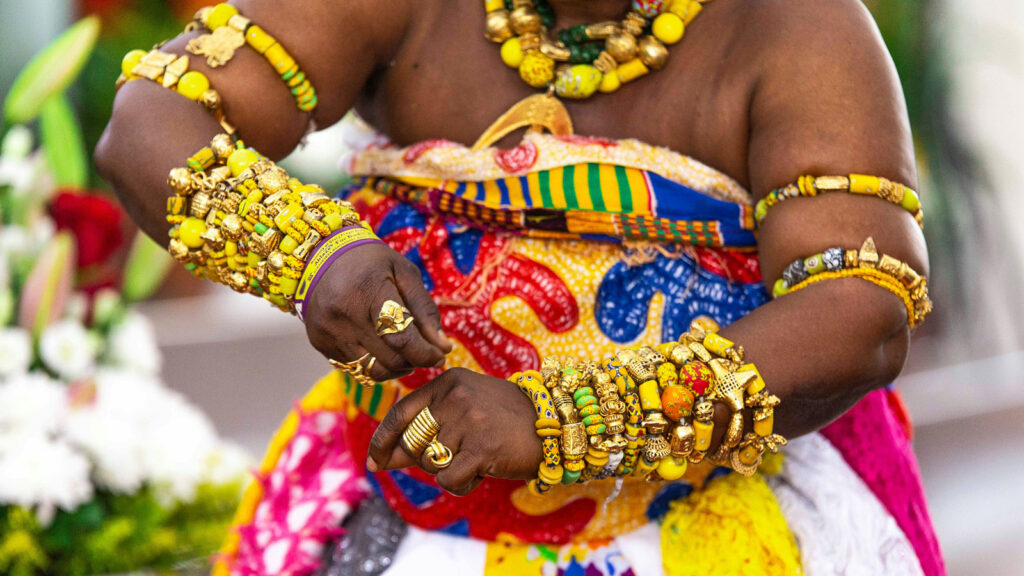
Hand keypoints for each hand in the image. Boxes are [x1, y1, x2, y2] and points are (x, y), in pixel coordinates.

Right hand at [304, 242, 451, 380]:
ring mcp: (329, 332)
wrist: (319, 257)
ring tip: (403, 350)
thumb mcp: (404, 273)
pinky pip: (355, 368)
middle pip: (391, 358)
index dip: (425, 354)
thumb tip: (443, 348)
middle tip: (423, 350)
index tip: (439, 355)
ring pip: (374, 371)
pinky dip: (374, 364)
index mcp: (369, 290)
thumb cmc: (370, 263)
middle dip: (414, 360)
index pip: (402, 338)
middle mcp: (345, 315)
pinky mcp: (320, 343)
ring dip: (396, 367)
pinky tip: (380, 347)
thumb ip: (425, 310)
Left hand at [367, 368, 543, 495]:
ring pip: (430, 463)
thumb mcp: (466, 408)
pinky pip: (447, 479)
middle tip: (453, 459)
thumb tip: (382, 459)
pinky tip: (480, 472)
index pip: (400, 413)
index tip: (375, 460)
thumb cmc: (506, 420)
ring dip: (448, 471)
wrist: (556, 424)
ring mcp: (469, 421)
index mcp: (448, 381)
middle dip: (423, 460)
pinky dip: (460, 484)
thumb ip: (427, 426)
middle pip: (411, 443)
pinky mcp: (481, 448)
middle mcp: (455, 396)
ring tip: (476, 459)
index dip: (382, 440)